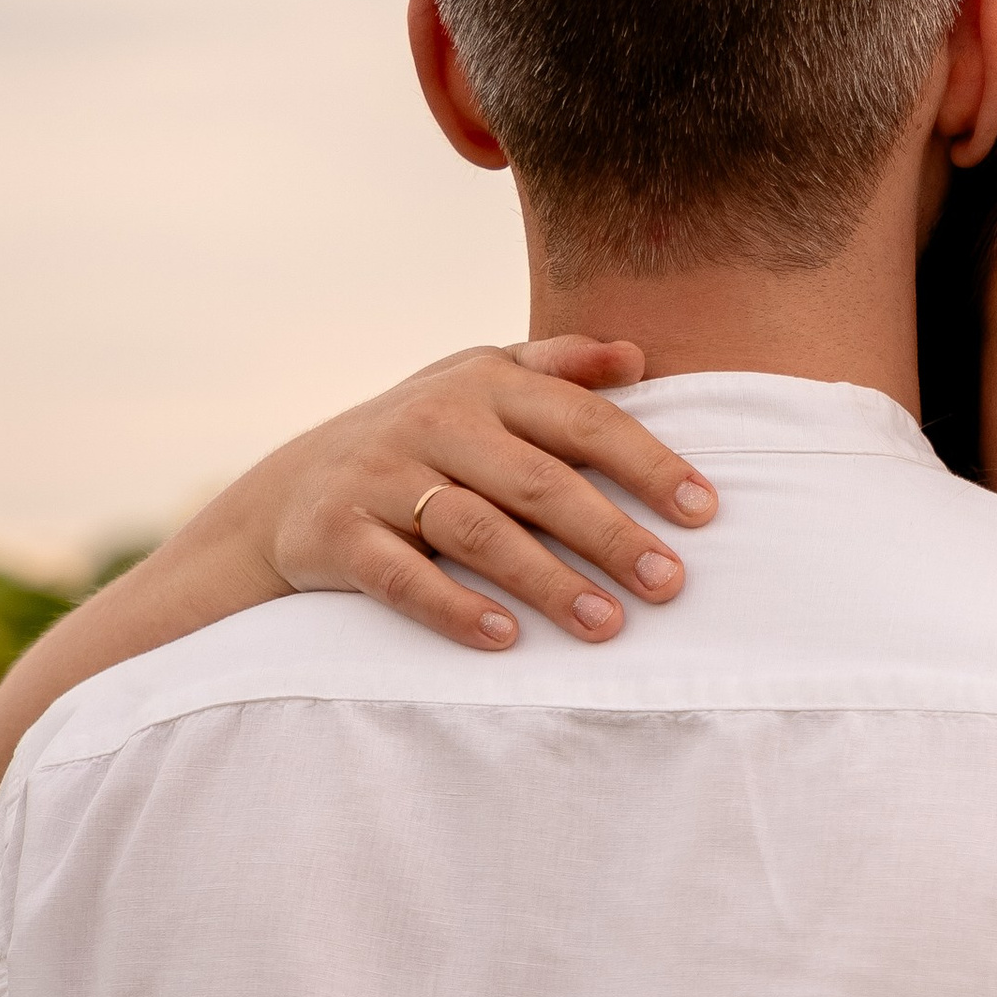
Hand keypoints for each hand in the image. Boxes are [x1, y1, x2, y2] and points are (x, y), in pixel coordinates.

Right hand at [214, 340, 717, 654]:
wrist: (293, 488)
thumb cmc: (423, 435)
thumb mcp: (481, 381)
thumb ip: (558, 366)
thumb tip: (636, 357)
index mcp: (484, 383)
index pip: (580, 420)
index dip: (646, 462)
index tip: (703, 510)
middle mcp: (434, 422)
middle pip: (537, 481)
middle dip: (609, 534)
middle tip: (669, 584)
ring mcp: (381, 478)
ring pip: (476, 532)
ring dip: (546, 582)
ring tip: (607, 625)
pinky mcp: (338, 535)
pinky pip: (401, 577)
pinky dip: (453, 608)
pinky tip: (505, 639)